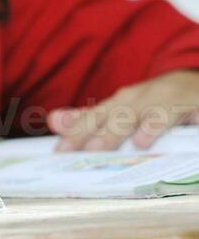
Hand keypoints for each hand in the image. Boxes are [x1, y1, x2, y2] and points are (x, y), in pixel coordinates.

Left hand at [49, 71, 198, 150]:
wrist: (198, 86)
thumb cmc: (159, 102)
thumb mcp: (126, 111)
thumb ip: (92, 118)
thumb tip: (53, 120)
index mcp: (120, 103)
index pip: (91, 118)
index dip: (74, 133)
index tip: (57, 152)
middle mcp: (135, 99)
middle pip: (105, 116)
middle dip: (85, 133)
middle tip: (68, 152)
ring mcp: (158, 99)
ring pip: (131, 114)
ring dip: (113, 131)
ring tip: (97, 149)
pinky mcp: (182, 103)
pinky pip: (165, 115)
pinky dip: (152, 127)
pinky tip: (142, 141)